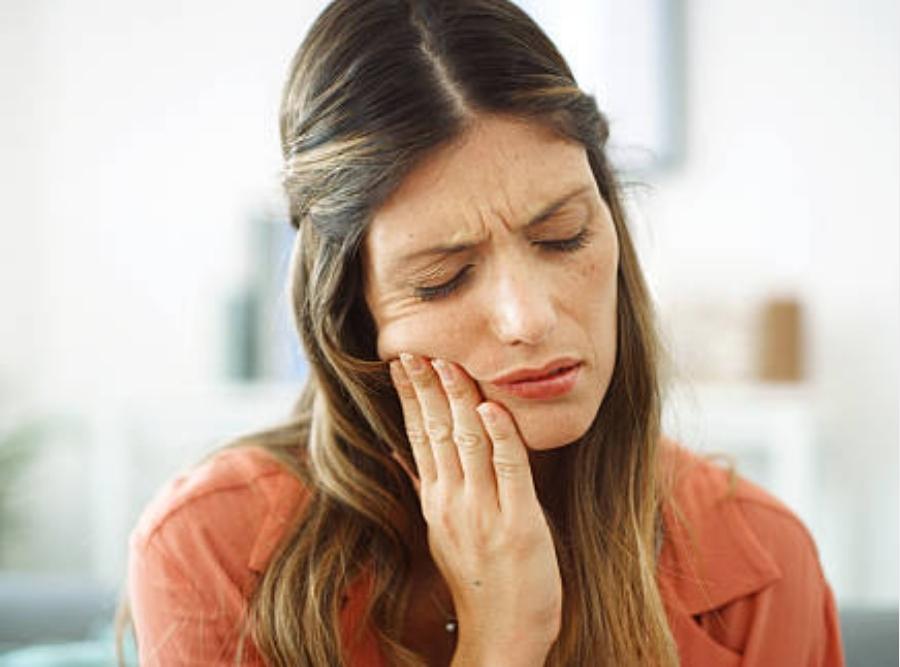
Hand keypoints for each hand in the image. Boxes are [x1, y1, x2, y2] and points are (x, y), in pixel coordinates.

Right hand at [390, 353, 561, 664]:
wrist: (502, 636)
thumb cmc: (479, 580)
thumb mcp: (442, 530)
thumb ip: (428, 486)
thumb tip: (401, 451)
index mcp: (436, 500)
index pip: (417, 436)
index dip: (410, 397)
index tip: (401, 362)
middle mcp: (452, 501)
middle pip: (436, 432)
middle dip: (426, 387)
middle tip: (417, 349)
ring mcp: (483, 512)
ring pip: (468, 442)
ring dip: (459, 399)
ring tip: (448, 364)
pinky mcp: (518, 524)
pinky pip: (509, 471)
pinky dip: (500, 436)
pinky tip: (491, 407)